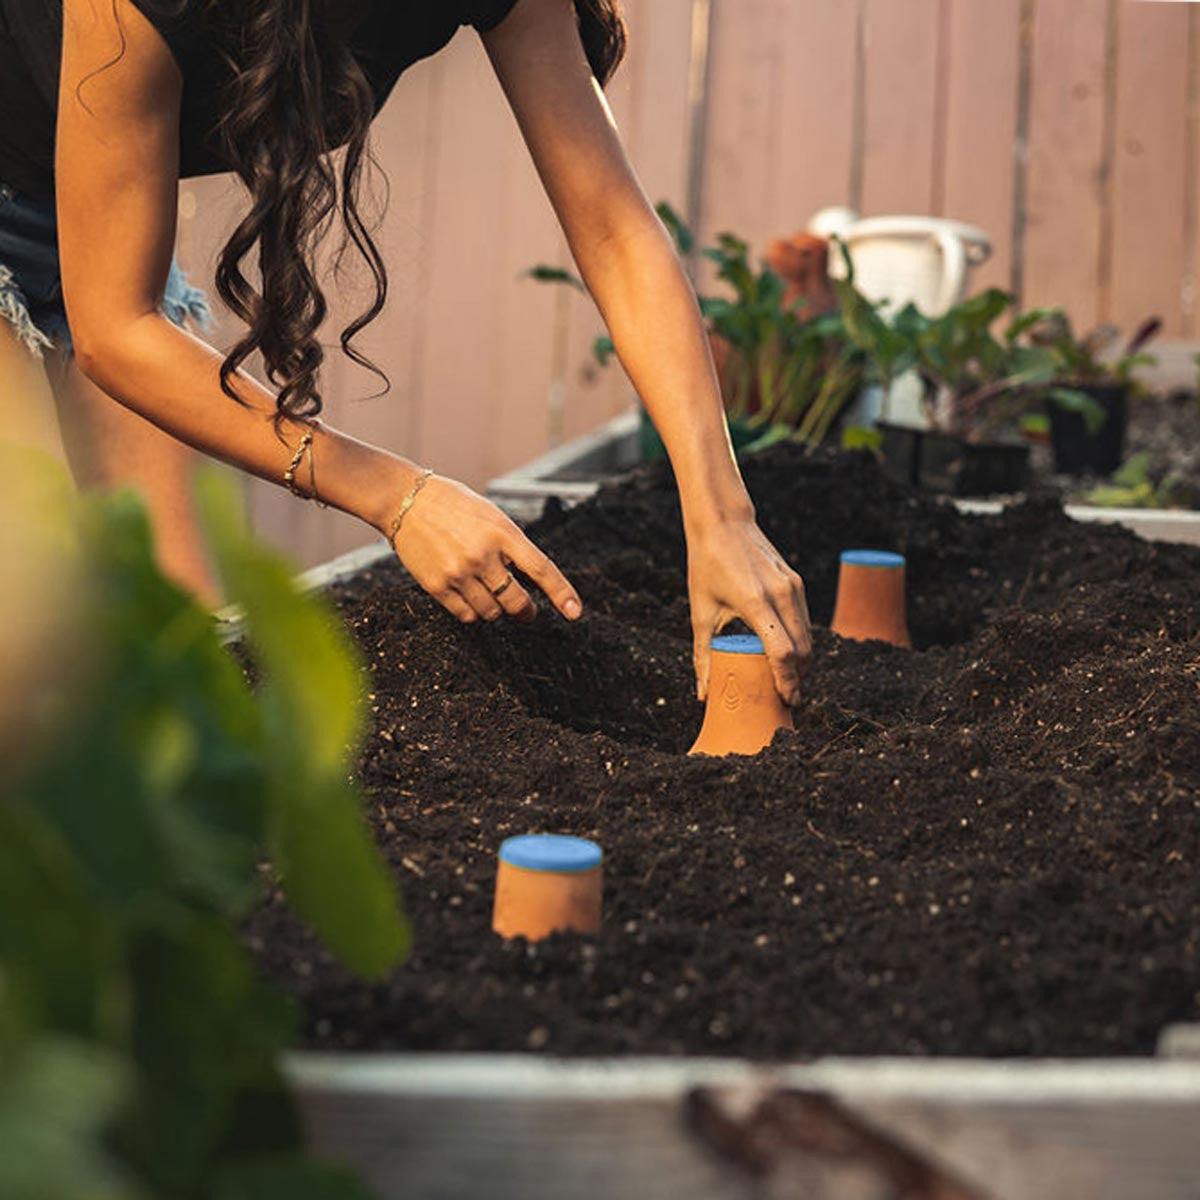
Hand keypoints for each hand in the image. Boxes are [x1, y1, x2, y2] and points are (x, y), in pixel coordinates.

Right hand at [390, 475, 582, 623]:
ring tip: (489, 593)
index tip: (575, 613)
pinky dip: (474, 612)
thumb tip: (527, 582)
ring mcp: (459, 572)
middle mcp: (483, 555)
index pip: (541, 569)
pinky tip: (470, 596)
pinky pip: (466, 615)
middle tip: (527, 611)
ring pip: (492, 613)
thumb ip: (511, 546)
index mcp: (502, 532)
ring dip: (497, 610)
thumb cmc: (453, 505)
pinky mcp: (437, 586)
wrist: (405, 500)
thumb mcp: (491, 516)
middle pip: (517, 602)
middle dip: (526, 611)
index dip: (561, 594)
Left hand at [687, 516, 810, 704]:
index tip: (786, 702)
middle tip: (787, 700)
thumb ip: (703, 655)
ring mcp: (793, 586)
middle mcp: (781, 594)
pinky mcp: (796, 582)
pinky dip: (801, 641)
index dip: (786, 682)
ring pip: (808, 636)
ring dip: (802, 662)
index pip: (782, 653)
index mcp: (756, 603)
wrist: (723, 522)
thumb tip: (703, 695)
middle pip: (802, 650)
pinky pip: (804, 620)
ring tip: (789, 682)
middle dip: (797, 678)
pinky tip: (789, 655)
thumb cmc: (706, 565)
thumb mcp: (700, 612)